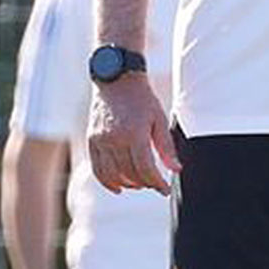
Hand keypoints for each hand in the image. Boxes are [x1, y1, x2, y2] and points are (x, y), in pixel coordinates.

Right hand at [86, 75, 177, 194]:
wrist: (117, 79)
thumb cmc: (142, 98)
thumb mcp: (159, 118)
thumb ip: (166, 146)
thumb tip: (176, 170)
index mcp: (134, 132)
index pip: (145, 168)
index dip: (157, 183)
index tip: (165, 189)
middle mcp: (115, 138)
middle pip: (130, 174)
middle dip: (145, 183)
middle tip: (154, 183)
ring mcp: (101, 140)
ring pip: (113, 175)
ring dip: (128, 184)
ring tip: (139, 184)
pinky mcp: (92, 140)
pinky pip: (97, 169)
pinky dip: (107, 182)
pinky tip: (118, 187)